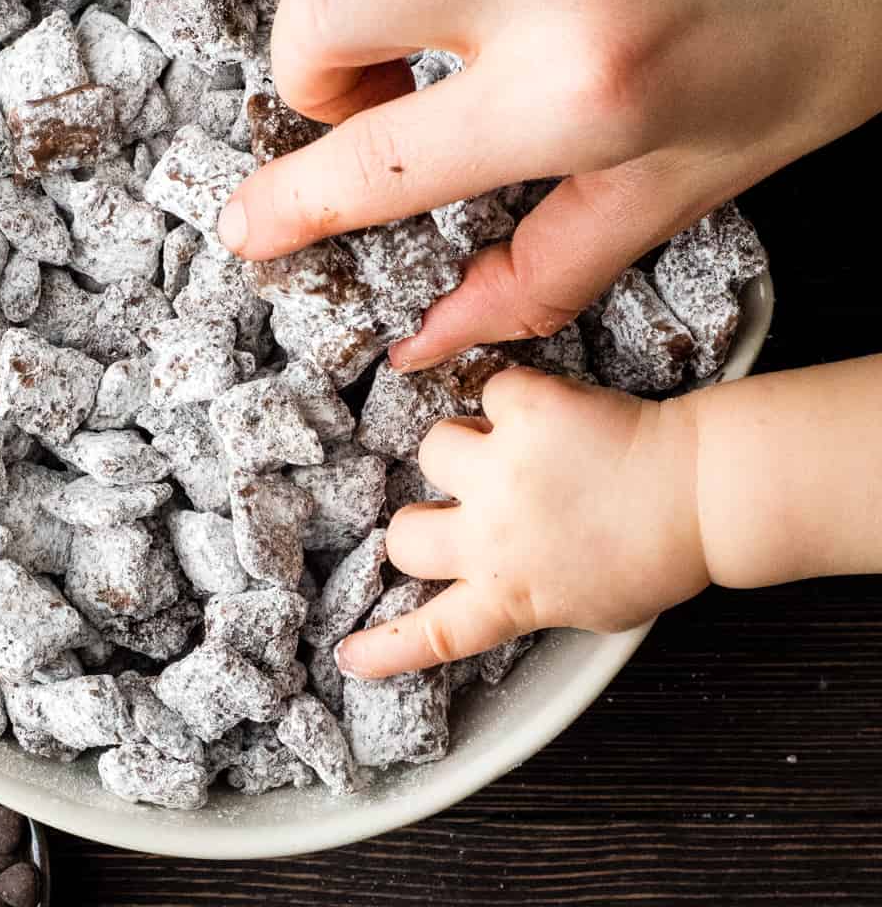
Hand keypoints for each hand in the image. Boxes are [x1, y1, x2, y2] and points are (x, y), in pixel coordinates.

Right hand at [219, 0, 881, 363]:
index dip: (290, 204)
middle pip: (322, 9)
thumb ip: (537, 276)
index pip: (382, 164)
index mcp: (583, 92)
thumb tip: (435, 340)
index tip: (248, 224)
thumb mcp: (676, 194)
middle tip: (360, 93)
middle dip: (307, 75)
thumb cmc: (801, 54)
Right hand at [336, 367, 707, 677]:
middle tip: (462, 509)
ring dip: (466, 447)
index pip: (432, 634)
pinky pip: (491, 392)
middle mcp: (494, 538)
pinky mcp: (525, 412)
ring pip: (435, 448)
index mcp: (512, 596)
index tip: (345, 654)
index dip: (383, 647)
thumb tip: (484, 575)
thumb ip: (522, 593)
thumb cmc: (652, 552)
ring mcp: (502, 471)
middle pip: (405, 535)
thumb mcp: (583, 603)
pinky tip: (553, 416)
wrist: (700, 490)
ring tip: (516, 449)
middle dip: (422, 520)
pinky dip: (516, 400)